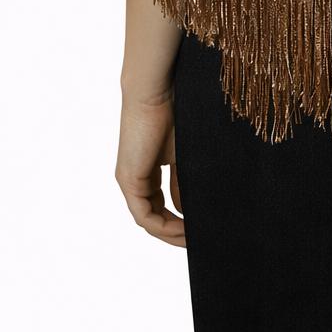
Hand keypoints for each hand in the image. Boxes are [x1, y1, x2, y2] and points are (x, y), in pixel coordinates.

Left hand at [115, 85, 185, 246]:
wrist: (157, 90)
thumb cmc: (174, 110)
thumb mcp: (185, 153)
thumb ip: (186, 180)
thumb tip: (193, 209)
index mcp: (150, 169)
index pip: (164, 204)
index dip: (182, 219)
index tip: (202, 227)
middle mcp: (136, 178)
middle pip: (155, 217)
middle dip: (176, 232)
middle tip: (200, 240)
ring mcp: (130, 180)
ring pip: (149, 220)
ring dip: (170, 233)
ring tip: (194, 239)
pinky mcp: (129, 180)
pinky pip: (144, 215)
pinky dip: (162, 226)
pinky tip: (183, 229)